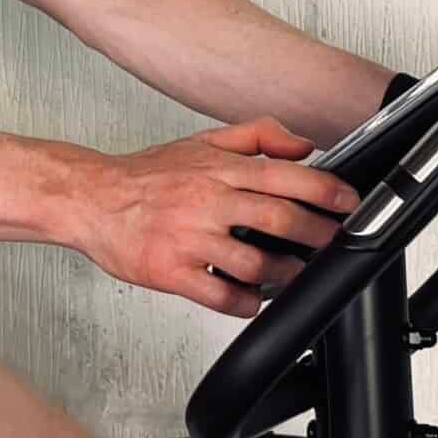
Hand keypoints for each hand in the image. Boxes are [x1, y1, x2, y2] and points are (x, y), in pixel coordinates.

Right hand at [74, 118, 359, 317]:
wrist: (90, 199)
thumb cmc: (145, 177)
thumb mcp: (201, 141)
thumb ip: (256, 136)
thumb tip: (302, 145)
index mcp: (217, 169)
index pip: (284, 176)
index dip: (324, 190)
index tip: (347, 203)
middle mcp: (206, 200)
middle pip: (277, 218)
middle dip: (317, 234)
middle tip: (333, 243)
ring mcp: (188, 238)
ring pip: (252, 261)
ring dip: (284, 273)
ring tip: (296, 274)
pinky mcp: (169, 271)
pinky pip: (217, 294)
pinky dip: (244, 301)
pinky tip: (252, 298)